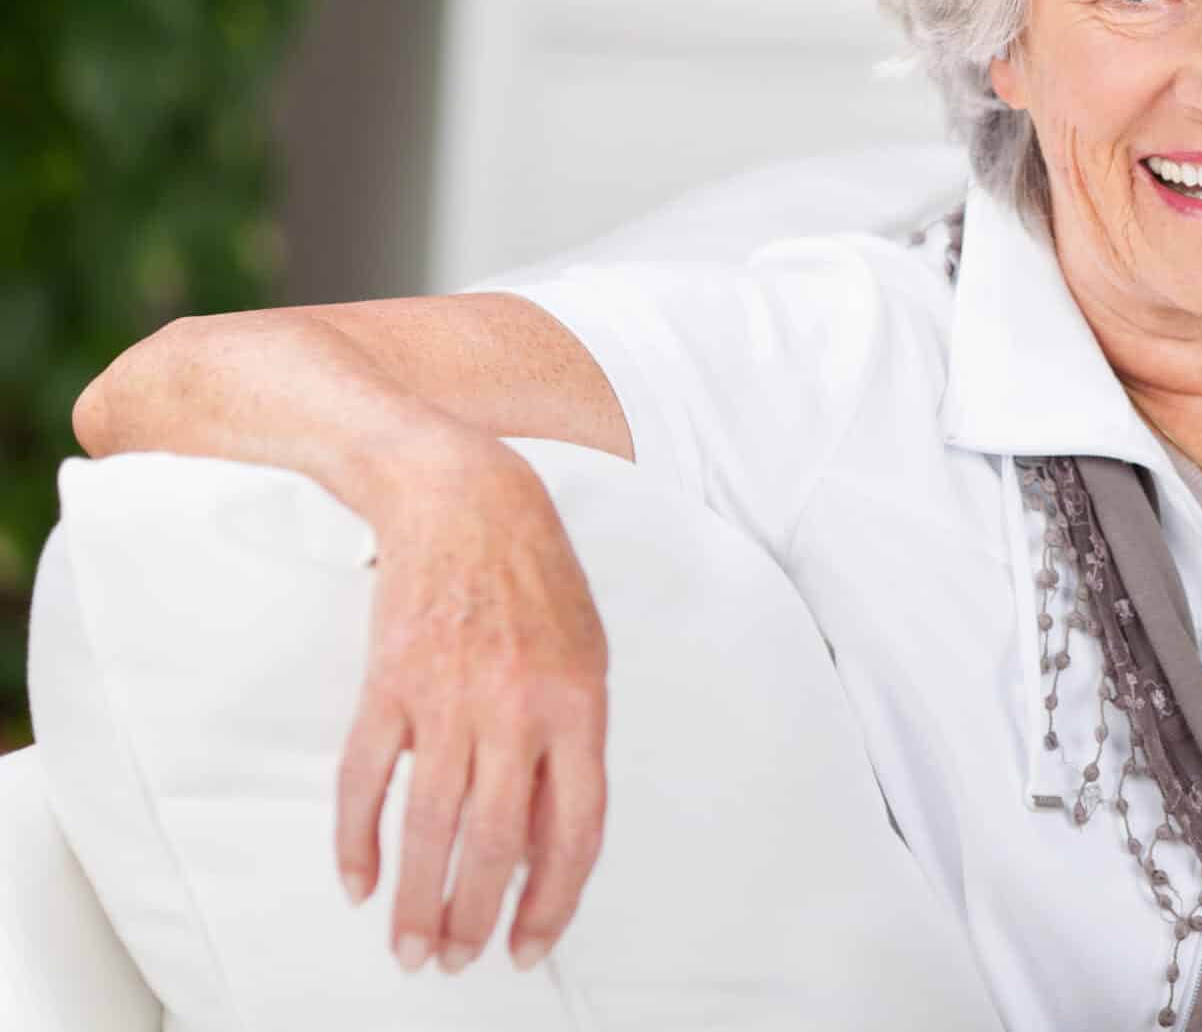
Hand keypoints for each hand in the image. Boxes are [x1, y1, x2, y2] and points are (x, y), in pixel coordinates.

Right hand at [334, 445, 609, 974]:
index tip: (532, 944)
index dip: (554, 898)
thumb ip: (572, 748)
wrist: (465, 499)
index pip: (577, 829)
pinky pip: (366, 778)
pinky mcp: (387, 683)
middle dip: (477, 917)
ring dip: (417, 899)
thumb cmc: (536, 578)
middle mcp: (517, 708)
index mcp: (580, 704)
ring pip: (431, 824)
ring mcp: (447, 697)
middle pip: (497, 841)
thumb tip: (547, 843)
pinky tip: (357, 881)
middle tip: (457, 961)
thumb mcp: (586, 656)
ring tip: (411, 948)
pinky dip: (357, 838)